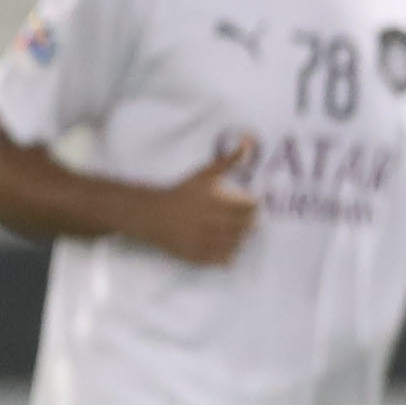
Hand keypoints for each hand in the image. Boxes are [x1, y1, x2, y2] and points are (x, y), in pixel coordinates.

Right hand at [128, 134, 259, 265]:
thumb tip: (245, 145)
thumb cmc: (181, 192)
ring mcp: (202, 241)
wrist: (152, 214)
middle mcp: (208, 223)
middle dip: (249, 225)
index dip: (253, 209)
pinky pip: (222, 260)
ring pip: (236, 245)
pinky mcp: (196, 255)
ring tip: (232, 231)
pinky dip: (228, 255)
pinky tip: (223, 245)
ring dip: (239, 239)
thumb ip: (226, 162)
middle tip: (245, 221)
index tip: (252, 207)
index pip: (248, 209)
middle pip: (244, 229)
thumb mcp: (203, 175)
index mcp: (212, 202)